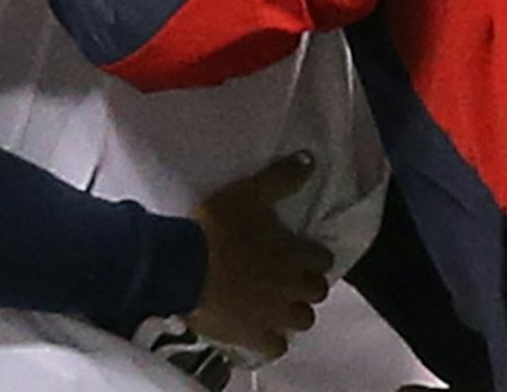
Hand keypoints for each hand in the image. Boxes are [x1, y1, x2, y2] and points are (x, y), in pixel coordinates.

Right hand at [188, 154, 333, 361]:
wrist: (184, 266)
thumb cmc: (218, 227)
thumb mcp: (249, 191)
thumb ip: (281, 177)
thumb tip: (309, 160)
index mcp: (295, 254)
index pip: (322, 260)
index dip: (315, 256)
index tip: (303, 253)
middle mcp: (291, 287)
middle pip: (317, 292)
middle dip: (308, 285)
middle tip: (291, 278)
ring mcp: (273, 315)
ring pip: (303, 320)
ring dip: (295, 312)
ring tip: (279, 303)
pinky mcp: (252, 335)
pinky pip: (276, 347)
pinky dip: (273, 339)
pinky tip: (262, 328)